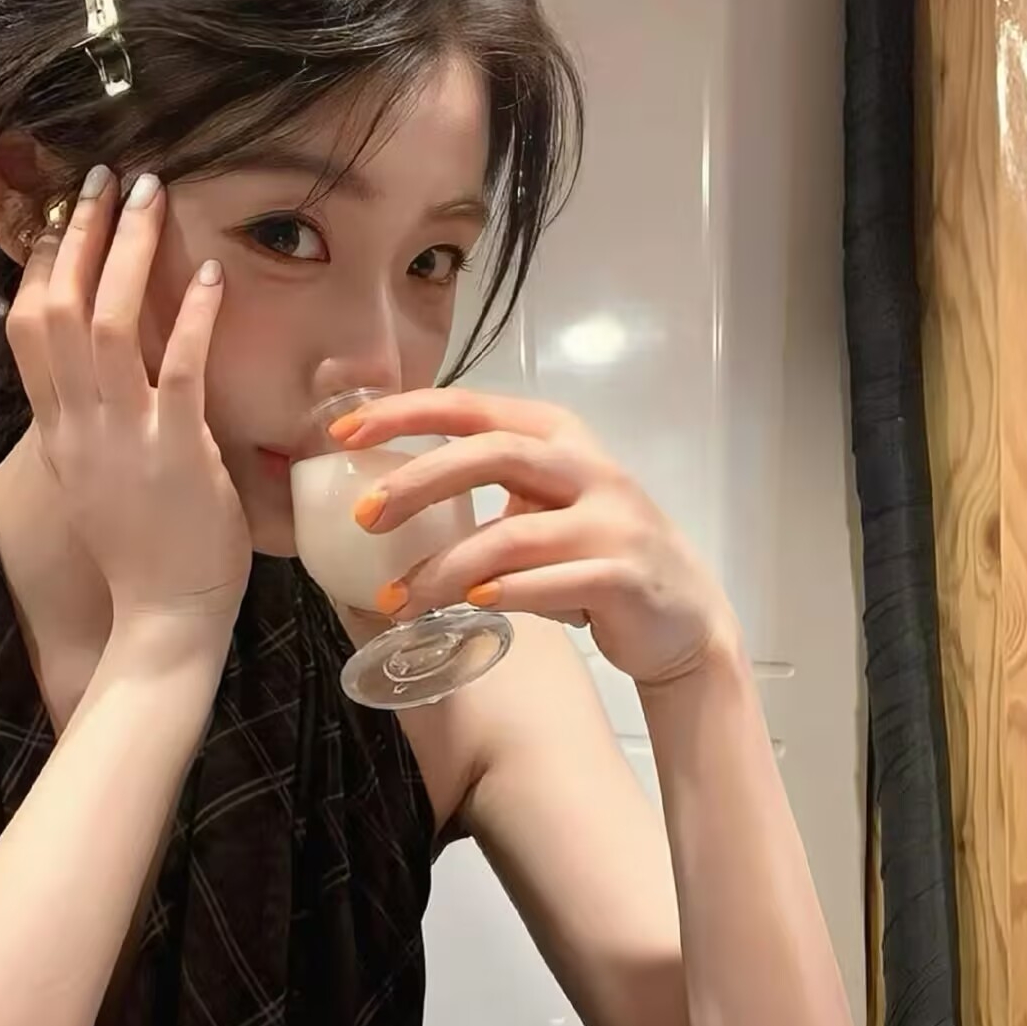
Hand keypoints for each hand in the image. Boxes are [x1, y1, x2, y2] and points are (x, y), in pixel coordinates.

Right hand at [6, 168, 250, 622]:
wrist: (163, 616)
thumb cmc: (140, 550)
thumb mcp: (93, 479)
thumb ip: (87, 423)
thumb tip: (93, 374)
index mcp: (57, 430)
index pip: (27, 329)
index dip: (40, 264)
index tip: (60, 214)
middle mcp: (77, 425)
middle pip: (58, 309)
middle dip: (80, 236)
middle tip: (103, 177)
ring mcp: (122, 437)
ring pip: (107, 326)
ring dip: (127, 253)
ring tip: (149, 196)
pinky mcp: (175, 452)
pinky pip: (177, 370)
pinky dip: (189, 317)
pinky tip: (210, 274)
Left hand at [333, 388, 735, 686]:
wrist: (682, 618)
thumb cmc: (594, 554)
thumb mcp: (543, 503)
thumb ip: (487, 485)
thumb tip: (387, 492)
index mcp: (558, 435)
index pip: (471, 407)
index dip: (405, 414)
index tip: (344, 433)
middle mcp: (589, 467)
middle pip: (491, 454)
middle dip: (418, 482)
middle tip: (364, 519)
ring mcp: (613, 521)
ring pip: (511, 536)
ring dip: (444, 570)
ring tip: (398, 602)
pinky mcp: (625, 576)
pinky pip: (551, 584)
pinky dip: (505, 594)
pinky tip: (471, 606)